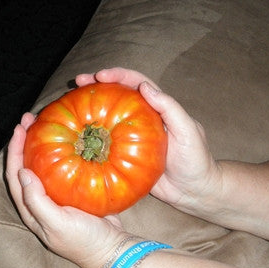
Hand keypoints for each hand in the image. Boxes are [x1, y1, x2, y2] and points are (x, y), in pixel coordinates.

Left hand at [5, 112, 132, 267]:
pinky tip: (70, 140)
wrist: (113, 249)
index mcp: (31, 209)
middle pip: (26, 165)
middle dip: (25, 142)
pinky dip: (62, 152)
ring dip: (42, 144)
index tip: (20, 129)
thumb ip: (37, 201)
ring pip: (43, 164)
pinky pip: (63, 168)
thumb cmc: (84, 240)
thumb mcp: (57, 224)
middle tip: (31, 118)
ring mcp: (57, 196)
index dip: (14, 151)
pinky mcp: (74, 192)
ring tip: (45, 123)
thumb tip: (23, 172)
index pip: (15, 175)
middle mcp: (40, 201)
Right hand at [76, 67, 221, 212]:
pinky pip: (106, 143)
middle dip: (98, 85)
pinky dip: (92, 137)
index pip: (136, 84)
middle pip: (118, 96)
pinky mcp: (126, 156)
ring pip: (109, 117)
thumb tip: (145, 87)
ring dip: (91, 108)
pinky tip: (77, 136)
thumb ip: (170, 108)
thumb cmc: (196, 160)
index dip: (119, 75)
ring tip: (72, 102)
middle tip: (78, 82)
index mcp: (158, 108)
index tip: (100, 75)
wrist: (195, 192)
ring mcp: (132, 138)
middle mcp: (143, 119)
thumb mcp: (188, 131)